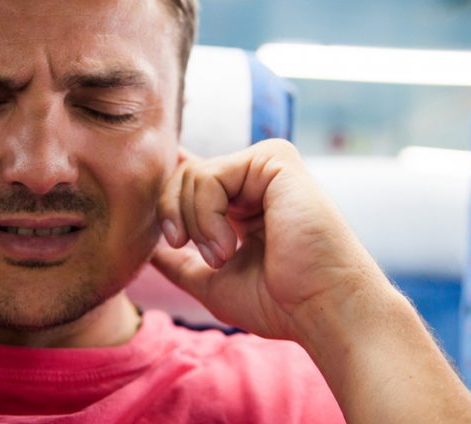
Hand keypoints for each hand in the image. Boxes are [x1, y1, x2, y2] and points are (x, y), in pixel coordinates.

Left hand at [154, 139, 470, 422]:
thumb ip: (180, 264)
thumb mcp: (214, 283)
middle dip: (174, 217)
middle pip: (182, 176)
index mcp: (245, 201)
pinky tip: (230, 244)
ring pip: (191, 175)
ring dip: (195, 225)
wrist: (323, 310)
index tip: (158, 213)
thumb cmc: (279, 304)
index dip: (168, 185)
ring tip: (224, 256)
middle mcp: (256, 178)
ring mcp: (267, 165)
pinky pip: (208, 175)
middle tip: (198, 255)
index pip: (195, 176)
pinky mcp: (274, 160)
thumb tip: (147, 251)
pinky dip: (206, 216)